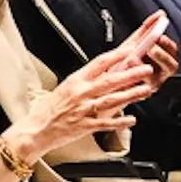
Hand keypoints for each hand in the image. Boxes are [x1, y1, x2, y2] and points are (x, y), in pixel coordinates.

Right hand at [17, 31, 165, 158]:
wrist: (35, 131)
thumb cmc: (46, 111)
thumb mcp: (63, 88)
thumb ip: (82, 82)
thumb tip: (99, 75)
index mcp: (75, 81)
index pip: (98, 63)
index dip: (116, 56)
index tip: (130, 50)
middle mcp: (80, 93)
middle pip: (110, 80)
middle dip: (130, 74)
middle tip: (146, 69)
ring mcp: (83, 110)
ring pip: (111, 99)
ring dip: (130, 94)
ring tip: (145, 90)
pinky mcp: (85, 126)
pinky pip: (106, 123)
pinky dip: (120, 121)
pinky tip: (132, 119)